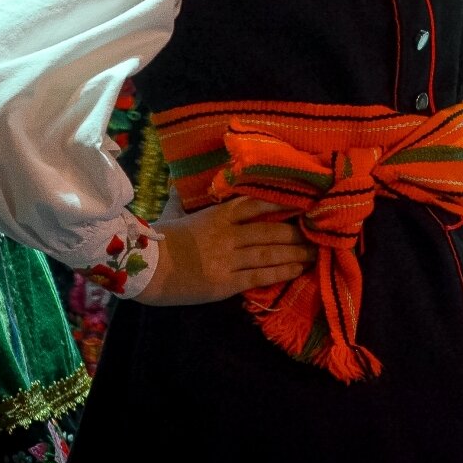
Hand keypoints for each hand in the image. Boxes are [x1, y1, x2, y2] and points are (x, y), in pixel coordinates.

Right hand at [134, 197, 315, 305]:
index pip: (256, 204)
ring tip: (313, 253)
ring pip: (270, 253)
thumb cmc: (160, 239)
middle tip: (316, 233)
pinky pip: (260, 276)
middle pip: (270, 231)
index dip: (281, 202)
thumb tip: (179, 180)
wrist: (145, 270)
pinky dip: (281, 272)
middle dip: (296, 233)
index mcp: (217, 215)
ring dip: (295, 253)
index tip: (302, 203)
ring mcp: (228, 259)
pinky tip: (297, 269)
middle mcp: (228, 235)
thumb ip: (185, 198)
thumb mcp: (175, 211)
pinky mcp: (226, 283)